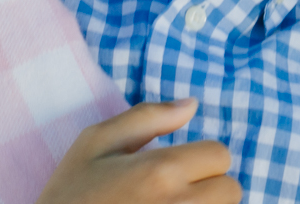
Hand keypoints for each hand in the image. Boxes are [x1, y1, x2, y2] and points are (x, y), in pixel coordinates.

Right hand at [36, 99, 241, 203]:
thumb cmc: (69, 196)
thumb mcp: (95, 143)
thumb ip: (147, 117)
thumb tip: (192, 104)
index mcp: (159, 171)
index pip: (219, 155)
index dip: (202, 157)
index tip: (180, 166)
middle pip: (230, 190)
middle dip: (210, 186)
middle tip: (180, 191)